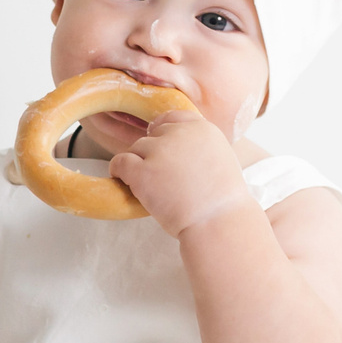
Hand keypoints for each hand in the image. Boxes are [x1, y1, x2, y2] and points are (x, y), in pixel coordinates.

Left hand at [109, 110, 251, 237]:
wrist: (218, 223)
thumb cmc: (223, 202)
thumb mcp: (222, 161)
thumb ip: (199, 148)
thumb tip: (177, 149)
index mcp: (202, 128)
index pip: (173, 118)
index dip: (163, 133)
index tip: (161, 149)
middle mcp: (180, 134)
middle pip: (154, 135)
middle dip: (153, 153)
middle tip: (160, 177)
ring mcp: (160, 151)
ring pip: (136, 148)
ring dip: (138, 165)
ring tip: (149, 187)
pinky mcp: (142, 171)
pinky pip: (120, 162)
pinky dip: (118, 171)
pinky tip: (124, 182)